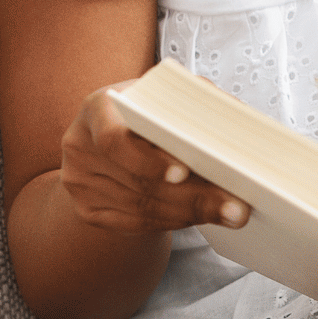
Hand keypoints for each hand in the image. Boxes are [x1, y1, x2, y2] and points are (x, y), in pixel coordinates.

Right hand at [58, 81, 250, 232]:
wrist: (115, 138)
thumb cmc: (148, 111)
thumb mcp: (166, 95)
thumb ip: (196, 99)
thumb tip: (237, 120)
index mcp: (97, 108)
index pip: (114, 139)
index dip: (149, 160)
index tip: (184, 172)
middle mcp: (80, 145)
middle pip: (138, 181)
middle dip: (193, 196)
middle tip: (235, 206)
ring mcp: (79, 181)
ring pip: (140, 207)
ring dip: (189, 213)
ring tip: (228, 213)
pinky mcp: (87, 209)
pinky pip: (134, 223)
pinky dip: (172, 222)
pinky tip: (199, 217)